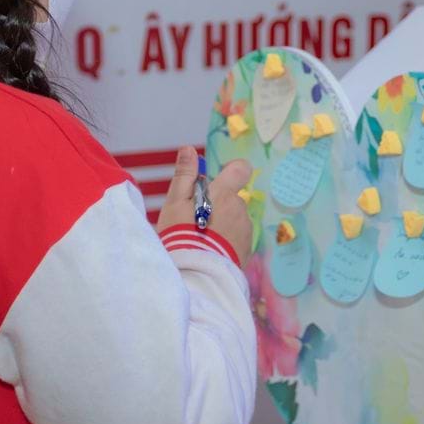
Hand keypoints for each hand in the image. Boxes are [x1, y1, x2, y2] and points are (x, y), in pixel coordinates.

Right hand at [155, 146, 252, 265]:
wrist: (197, 274)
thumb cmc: (182, 235)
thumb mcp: (176, 203)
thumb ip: (185, 175)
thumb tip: (189, 149)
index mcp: (224, 193)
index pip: (240, 169)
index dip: (232, 171)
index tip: (218, 182)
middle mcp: (240, 208)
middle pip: (231, 198)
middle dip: (217, 205)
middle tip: (196, 221)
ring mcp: (246, 229)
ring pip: (235, 218)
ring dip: (222, 224)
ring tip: (202, 239)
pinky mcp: (247, 248)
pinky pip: (238, 236)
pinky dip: (227, 240)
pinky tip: (211, 250)